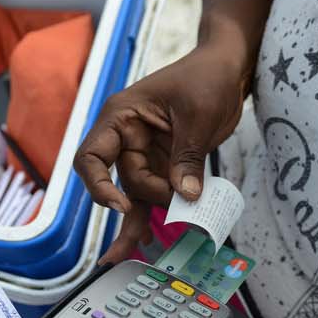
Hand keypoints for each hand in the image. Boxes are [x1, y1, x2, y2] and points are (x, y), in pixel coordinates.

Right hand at [74, 44, 250, 261]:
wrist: (227, 69)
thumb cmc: (206, 77)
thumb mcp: (198, 115)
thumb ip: (188, 157)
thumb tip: (185, 197)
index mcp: (121, 117)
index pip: (91, 157)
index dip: (99, 185)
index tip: (122, 205)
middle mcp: (126, 137)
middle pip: (124, 182)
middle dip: (150, 198)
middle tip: (182, 204)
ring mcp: (144, 153)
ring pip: (137, 194)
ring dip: (144, 218)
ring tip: (140, 248)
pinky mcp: (163, 164)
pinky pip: (155, 194)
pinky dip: (156, 214)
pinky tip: (147, 239)